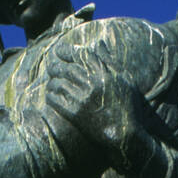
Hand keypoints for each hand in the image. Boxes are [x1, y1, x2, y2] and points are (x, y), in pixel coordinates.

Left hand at [47, 44, 149, 171]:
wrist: (125, 135)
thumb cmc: (127, 105)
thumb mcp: (124, 79)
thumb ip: (109, 60)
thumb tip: (97, 43)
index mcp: (105, 74)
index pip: (81, 54)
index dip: (67, 51)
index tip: (59, 50)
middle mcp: (93, 84)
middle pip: (67, 68)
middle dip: (56, 65)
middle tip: (51, 65)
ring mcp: (83, 100)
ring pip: (59, 83)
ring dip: (52, 80)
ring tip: (50, 80)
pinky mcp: (76, 115)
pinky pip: (56, 100)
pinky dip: (50, 95)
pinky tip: (50, 94)